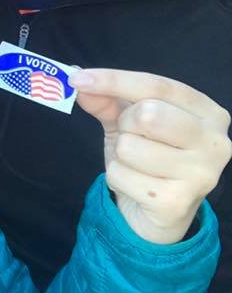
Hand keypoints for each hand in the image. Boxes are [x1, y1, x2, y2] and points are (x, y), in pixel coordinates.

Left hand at [69, 69, 231, 243]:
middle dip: (126, 124)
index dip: (115, 79)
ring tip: (137, 166)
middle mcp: (214, 142)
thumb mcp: (129, 123)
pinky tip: (135, 187)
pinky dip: (117, 178)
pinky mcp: (177, 203)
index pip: (158, 86)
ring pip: (130, 147)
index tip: (79, 78)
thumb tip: (78, 79)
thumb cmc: (148, 159)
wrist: (157, 214)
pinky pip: (121, 176)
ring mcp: (200, 175)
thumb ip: (107, 100)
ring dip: (120, 156)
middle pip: (148, 113)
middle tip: (131, 138)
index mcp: (208, 113)